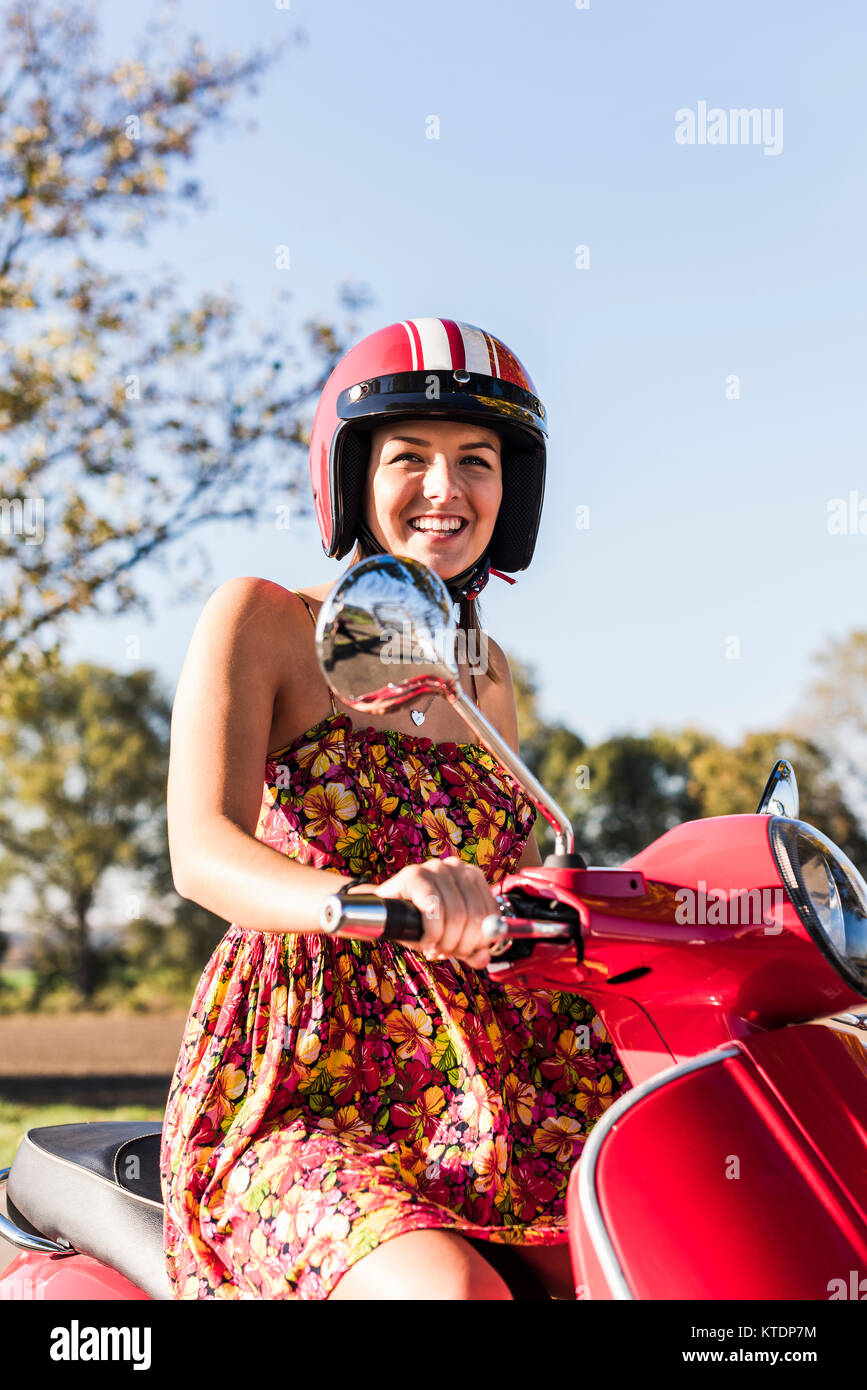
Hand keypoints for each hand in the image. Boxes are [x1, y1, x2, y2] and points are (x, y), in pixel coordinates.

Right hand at [374, 856, 497, 969]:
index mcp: (473, 877)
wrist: (385, 911)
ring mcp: (436, 868)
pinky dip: (432, 933)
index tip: (464, 952)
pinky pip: (433, 909)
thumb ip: (471, 949)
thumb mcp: (451, 937)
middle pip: (474, 917)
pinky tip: (426, 941)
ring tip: (435, 949)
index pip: (492, 915)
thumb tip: (484, 958)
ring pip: (456, 915)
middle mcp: (457, 867)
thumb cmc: (421, 921)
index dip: (481, 941)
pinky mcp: (414, 875)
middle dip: (461, 944)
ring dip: (445, 942)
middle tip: (446, 954)